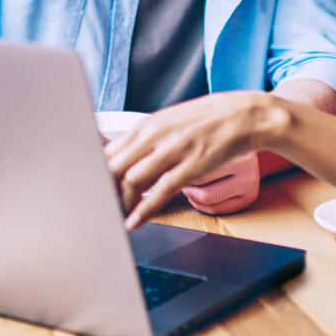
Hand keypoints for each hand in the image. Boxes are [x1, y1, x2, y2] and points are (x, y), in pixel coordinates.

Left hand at [104, 91, 289, 228]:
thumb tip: (123, 154)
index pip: (109, 151)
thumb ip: (146, 139)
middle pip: (114, 166)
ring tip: (115, 215)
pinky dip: (144, 209)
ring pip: (133, 179)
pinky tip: (135, 221)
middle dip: (103, 189)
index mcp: (147, 124)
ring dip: (120, 201)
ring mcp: (172, 150)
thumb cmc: (207, 120)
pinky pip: (160, 191)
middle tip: (97, 206)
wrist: (245, 115)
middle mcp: (155, 135)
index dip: (96, 173)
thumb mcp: (170, 122)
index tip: (90, 188)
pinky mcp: (190, 166)